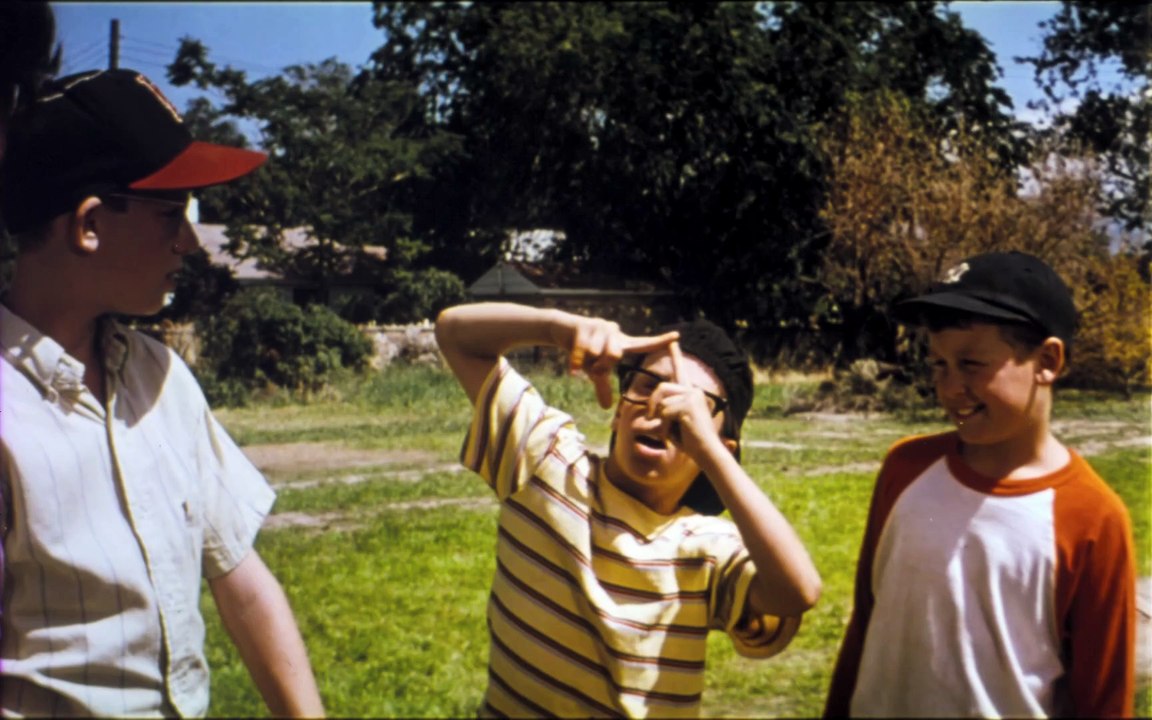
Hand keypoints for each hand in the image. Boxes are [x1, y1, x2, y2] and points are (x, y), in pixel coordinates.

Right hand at [563, 317, 679, 408]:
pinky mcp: (584, 325)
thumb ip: (603, 386)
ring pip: (597, 352)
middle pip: (614, 355)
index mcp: (622, 343)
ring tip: (582, 358)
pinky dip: (576, 363)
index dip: (660, 341)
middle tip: (593, 366)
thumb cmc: (584, 352)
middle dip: (601, 365)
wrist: (562, 331)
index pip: (643, 343)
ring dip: (587, 361)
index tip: (677, 336)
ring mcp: (600, 326)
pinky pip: (583, 350)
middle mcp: (615, 332)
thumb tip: (607, 408)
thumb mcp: (594, 371)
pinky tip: (573, 369)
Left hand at [647, 341, 723, 456]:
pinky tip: (679, 433)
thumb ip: (666, 410)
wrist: (707, 452)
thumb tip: (652, 408)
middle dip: (653, 405)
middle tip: (653, 419)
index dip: (676, 355)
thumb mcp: (674, 423)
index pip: (681, 371)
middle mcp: (693, 391)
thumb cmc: (691, 441)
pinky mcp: (688, 405)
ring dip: (661, 419)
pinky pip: (665, 413)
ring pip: (661, 402)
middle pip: (661, 388)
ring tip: (674, 430)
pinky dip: (665, 427)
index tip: (672, 341)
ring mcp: (692, 396)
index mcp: (691, 393)